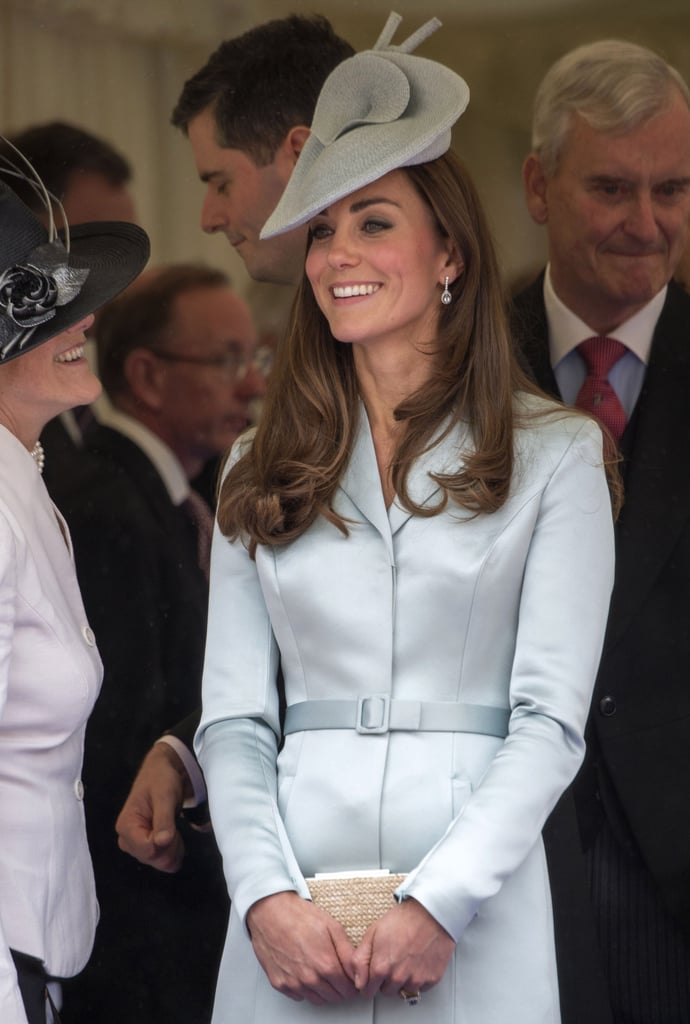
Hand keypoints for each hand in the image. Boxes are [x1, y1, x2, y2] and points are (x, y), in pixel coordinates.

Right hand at [115, 741, 192, 871]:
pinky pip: (160, 859)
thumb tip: (162, 842)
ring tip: (175, 829)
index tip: (175, 829)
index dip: (166, 844)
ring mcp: (135, 844)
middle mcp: (126, 839)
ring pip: (157, 861)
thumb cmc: (161, 780)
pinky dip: (172, 851)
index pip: (148, 850)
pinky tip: (175, 837)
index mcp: (126, 826)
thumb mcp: (165, 795)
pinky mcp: (144, 846)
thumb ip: (163, 819)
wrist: (162, 772)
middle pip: (152, 858)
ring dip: (172, 849)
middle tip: (176, 828)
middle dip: (170, 848)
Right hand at [247, 891, 359, 1004]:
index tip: (352, 977)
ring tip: (322, 972)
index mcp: (325, 964)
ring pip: (317, 999)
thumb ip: (347, 952)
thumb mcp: (332, 927)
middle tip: (338, 974)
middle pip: (334, 997)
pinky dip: (305, 989)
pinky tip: (305, 972)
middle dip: (340, 988)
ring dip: (324, 990)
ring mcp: (293, 983)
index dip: (353, 983)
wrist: (270, 912)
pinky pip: (299, 996)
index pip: (347, 989)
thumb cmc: (299, 916)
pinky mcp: (279, 983)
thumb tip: (357, 970)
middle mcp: (309, 978)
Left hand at [351, 897, 454, 999]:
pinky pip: (421, 988)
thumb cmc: (403, 919)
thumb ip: (360, 959)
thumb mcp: (373, 932)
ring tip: (405, 959)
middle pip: (386, 991)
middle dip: (386, 979)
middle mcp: (397, 978)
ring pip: (403, 991)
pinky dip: (418, 978)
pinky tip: (417, 962)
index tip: (373, 973)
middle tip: (392, 959)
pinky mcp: (431, 979)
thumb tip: (358, 980)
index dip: (369, 981)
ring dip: (402, 980)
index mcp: (380, 967)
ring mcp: (415, 980)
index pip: (368, 991)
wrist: (431, 913)